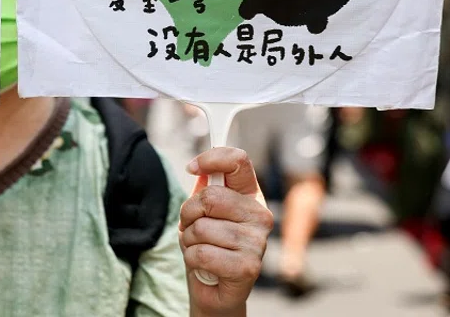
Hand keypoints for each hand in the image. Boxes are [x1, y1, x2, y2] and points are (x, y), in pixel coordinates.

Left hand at [179, 148, 272, 315]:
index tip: (191, 168)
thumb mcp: (203, 211)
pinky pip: (202, 253)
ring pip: (202, 227)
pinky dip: (192, 259)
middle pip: (210, 195)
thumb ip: (206, 187)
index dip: (211, 158)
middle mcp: (260, 216)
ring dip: (189, 240)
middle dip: (189, 213)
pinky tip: (204, 265)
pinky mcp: (248, 267)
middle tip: (192, 227)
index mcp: (251, 196)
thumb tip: (201, 168)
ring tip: (200, 248)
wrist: (214, 290)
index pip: (238, 161)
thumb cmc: (208, 246)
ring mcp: (257, 242)